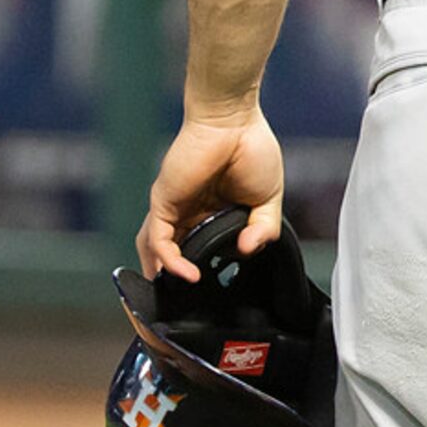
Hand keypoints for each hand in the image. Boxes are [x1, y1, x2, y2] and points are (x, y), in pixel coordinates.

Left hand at [137, 110, 284, 280]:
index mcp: (212, 211)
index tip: (218, 291)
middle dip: (177, 282)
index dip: (206, 270)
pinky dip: (170, 261)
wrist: (234, 120)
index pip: (201, 249)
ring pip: (159, 253)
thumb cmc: (251, 148)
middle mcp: (188, 213)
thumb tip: (249, 250)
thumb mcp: (268, 197)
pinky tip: (189, 273)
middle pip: (173, 255)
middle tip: (187, 306)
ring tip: (181, 297)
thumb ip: (263, 227)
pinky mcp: (164, 202)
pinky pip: (160, 241)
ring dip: (167, 277)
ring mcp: (174, 209)